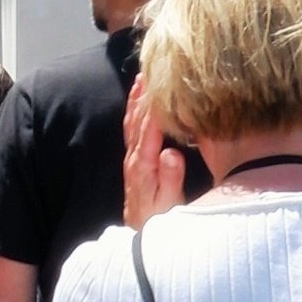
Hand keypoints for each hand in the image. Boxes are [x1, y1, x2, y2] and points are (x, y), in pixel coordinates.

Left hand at [122, 78, 186, 227]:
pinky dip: (133, 109)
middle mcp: (134, 158)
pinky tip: (137, 98)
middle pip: (138, 120)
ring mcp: (131, 158)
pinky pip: (131, 128)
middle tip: (153, 69)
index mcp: (144, 166)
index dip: (156, 106)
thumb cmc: (161, 219)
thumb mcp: (171, 204)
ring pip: (131, 121)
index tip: (164, 84)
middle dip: (144, 95)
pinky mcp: (132, 159)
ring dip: (136, 98)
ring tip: (142, 75)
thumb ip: (171, 179)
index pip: (150, 129)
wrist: (142, 232)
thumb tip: (171, 153)